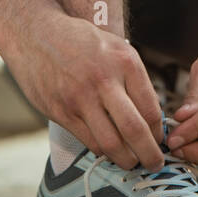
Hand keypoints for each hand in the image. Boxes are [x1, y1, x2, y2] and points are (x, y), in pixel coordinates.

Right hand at [2, 12, 163, 169]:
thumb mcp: (115, 47)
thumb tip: (152, 116)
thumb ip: (133, 78)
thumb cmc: (80, 41)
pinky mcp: (61, 111)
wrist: (37, 33)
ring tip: (132, 163)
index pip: (151, 109)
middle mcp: (105, 80)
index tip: (160, 141)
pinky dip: (102, 152)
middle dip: (150, 154)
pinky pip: (88, 141)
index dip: (158, 132)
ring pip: (111, 143)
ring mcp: (81, 98)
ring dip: (126, 160)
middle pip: (135, 130)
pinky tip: (108, 152)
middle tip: (156, 164)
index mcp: (125, 61)